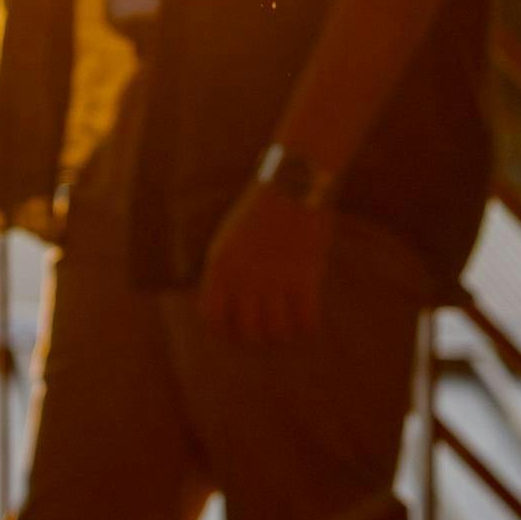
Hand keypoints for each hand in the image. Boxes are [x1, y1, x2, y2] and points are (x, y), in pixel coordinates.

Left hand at [193, 184, 333, 344]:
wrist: (294, 180)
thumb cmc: (262, 210)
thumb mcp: (230, 238)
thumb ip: (227, 272)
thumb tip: (231, 306)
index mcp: (221, 265)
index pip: (213, 318)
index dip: (225, 330)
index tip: (239, 327)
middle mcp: (244, 277)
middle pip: (248, 333)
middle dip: (259, 339)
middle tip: (269, 331)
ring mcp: (275, 278)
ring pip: (277, 333)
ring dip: (284, 335)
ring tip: (289, 326)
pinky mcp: (305, 277)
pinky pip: (306, 322)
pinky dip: (308, 327)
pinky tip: (308, 318)